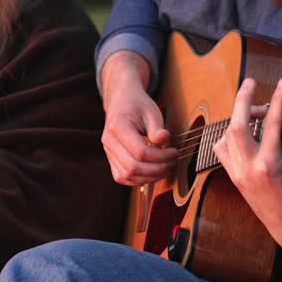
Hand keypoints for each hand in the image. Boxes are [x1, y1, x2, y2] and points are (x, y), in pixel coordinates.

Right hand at [100, 51, 176, 185]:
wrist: (121, 101)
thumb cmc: (137, 105)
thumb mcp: (151, 111)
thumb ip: (157, 128)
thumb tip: (164, 141)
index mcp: (117, 127)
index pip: (140, 152)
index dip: (161, 157)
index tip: (174, 152)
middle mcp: (109, 141)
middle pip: (132, 167)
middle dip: (156, 169)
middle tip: (171, 162)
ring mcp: (108, 152)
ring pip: (126, 176)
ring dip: (148, 177)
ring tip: (164, 168)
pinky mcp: (111, 159)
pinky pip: (122, 177)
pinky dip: (138, 179)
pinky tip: (152, 172)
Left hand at [212, 77, 281, 262]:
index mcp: (270, 164)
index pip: (272, 124)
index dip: (277, 100)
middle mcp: (249, 168)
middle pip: (236, 125)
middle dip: (242, 100)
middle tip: (251, 82)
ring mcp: (237, 173)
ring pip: (226, 136)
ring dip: (238, 119)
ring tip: (256, 112)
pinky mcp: (232, 176)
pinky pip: (222, 149)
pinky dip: (229, 135)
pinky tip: (244, 131)